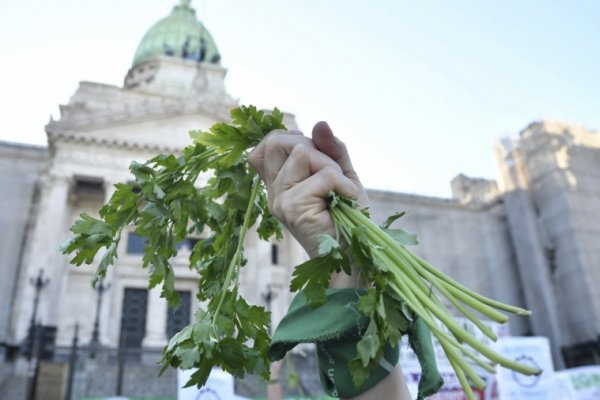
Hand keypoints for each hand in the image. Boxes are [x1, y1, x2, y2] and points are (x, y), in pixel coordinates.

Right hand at [248, 122, 367, 258]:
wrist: (353, 255)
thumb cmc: (348, 218)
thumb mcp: (341, 175)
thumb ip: (331, 149)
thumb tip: (319, 123)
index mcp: (279, 183)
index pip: (265, 146)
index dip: (289, 138)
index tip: (313, 153)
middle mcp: (274, 191)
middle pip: (277, 141)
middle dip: (313, 147)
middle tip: (331, 174)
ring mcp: (280, 199)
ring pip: (303, 152)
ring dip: (331, 167)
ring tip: (340, 192)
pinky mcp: (293, 208)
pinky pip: (324, 175)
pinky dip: (344, 184)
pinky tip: (347, 200)